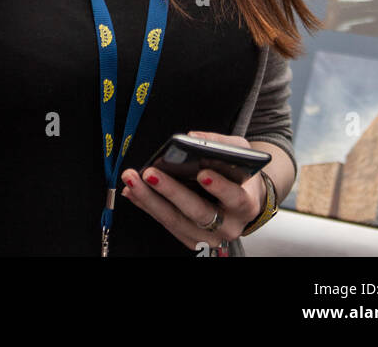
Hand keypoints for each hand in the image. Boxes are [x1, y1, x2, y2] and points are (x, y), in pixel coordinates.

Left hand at [120, 131, 264, 252]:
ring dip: (150, 200)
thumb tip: (191, 138)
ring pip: (176, 221)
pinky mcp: (192, 239)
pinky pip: (167, 224)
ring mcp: (209, 237)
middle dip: (171, 191)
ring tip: (132, 181)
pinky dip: (148, 206)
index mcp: (246, 204)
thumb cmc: (241, 174)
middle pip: (198, 212)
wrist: (245, 201)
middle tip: (150, 173)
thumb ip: (220, 144)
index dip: (219, 187)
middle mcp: (229, 226)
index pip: (235, 198)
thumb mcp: (240, 152)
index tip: (202, 173)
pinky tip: (133, 192)